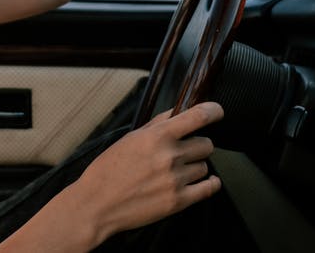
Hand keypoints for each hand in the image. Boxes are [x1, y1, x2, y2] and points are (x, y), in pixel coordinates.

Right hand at [76, 101, 224, 242]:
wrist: (97, 203)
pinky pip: (209, 188)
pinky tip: (206, 181)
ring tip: (177, 171)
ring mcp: (175, 180)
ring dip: (195, 167)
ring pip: (205, 166)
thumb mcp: (130, 138)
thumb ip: (158, 124)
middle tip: (183, 152)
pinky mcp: (178, 201)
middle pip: (207, 145)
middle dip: (197, 146)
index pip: (198, 116)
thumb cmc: (109, 170)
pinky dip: (210, 183)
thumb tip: (179, 113)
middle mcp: (169, 156)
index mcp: (157, 137)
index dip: (213, 111)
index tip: (217, 112)